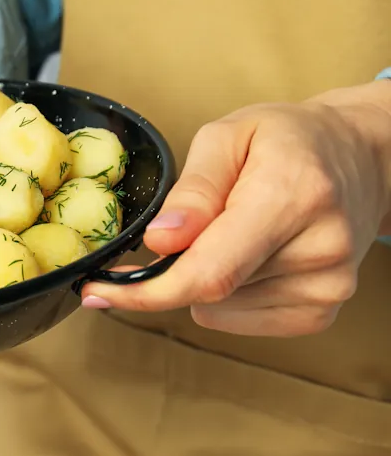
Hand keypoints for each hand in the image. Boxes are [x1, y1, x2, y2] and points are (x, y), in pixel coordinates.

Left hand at [83, 80, 390, 336]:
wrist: (359, 158)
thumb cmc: (287, 140)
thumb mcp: (228, 136)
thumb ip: (194, 190)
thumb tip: (161, 241)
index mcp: (291, 196)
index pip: (209, 271)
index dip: (145, 291)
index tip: (96, 291)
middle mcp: (319, 248)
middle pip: (209, 289)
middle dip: (171, 267)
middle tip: (176, 230)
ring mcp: (328, 287)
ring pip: (219, 307)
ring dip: (205, 276)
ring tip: (236, 228)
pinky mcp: (323, 311)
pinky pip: (240, 319)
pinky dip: (227, 293)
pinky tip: (250, 254)